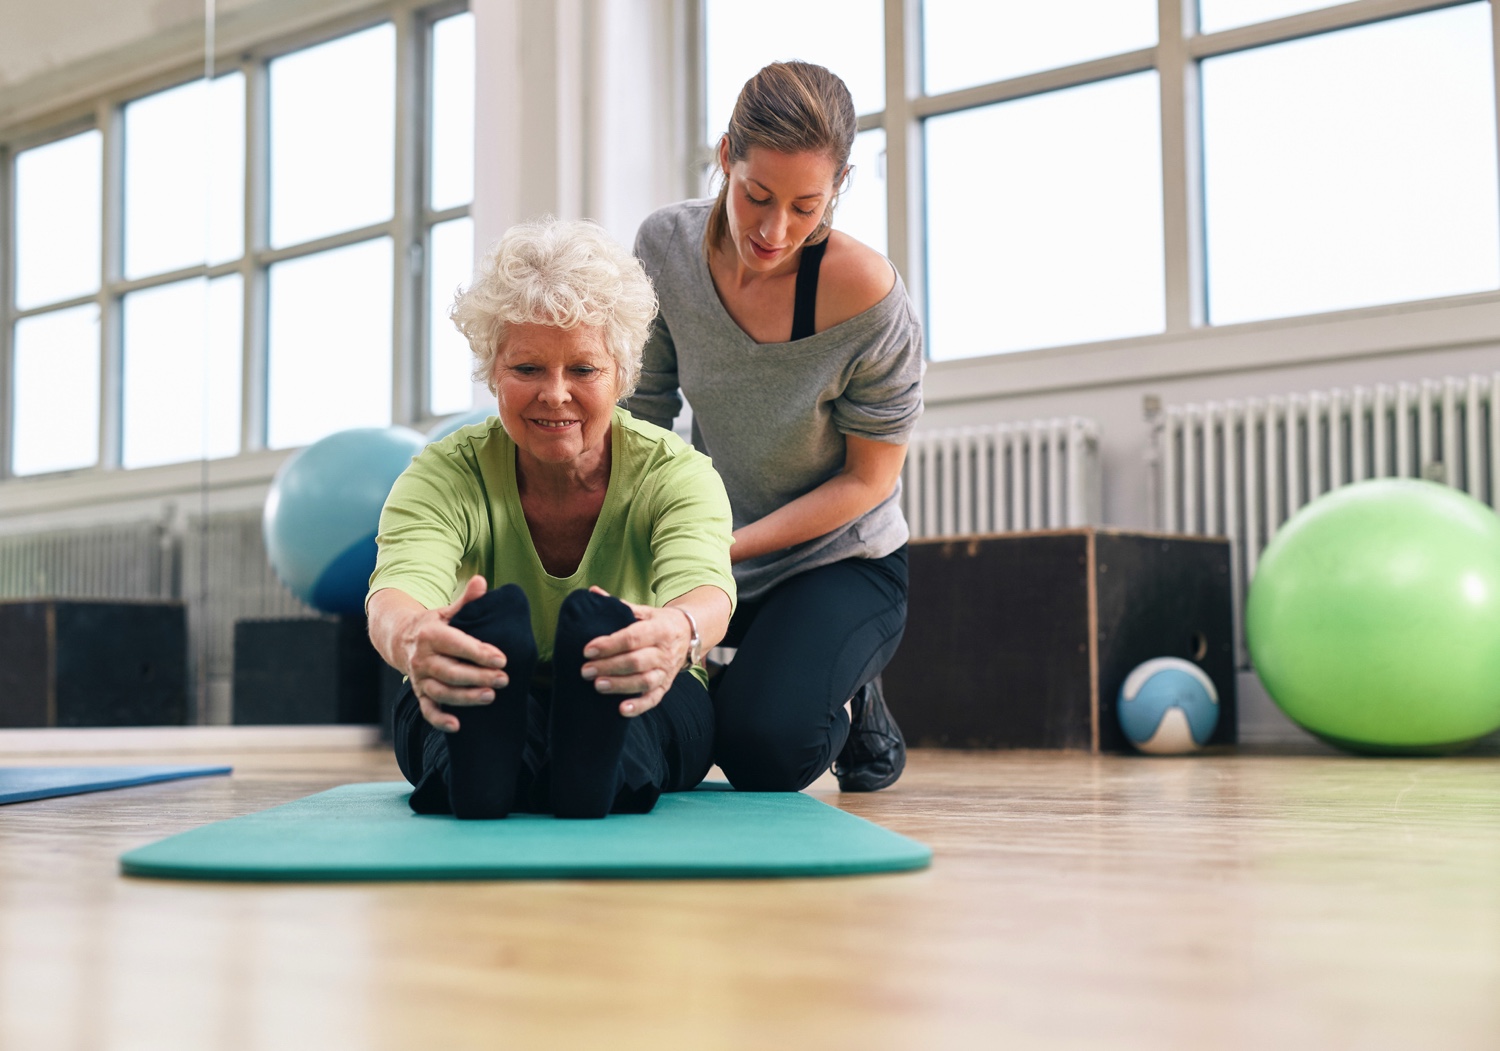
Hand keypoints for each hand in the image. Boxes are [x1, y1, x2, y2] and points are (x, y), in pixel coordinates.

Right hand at [397, 575, 510, 732]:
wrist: (400, 638)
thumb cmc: (433, 625)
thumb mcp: (447, 611)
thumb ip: (466, 601)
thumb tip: (481, 580)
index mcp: (431, 635)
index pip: (457, 644)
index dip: (478, 652)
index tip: (502, 658)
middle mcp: (423, 658)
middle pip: (451, 671)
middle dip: (477, 677)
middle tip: (504, 679)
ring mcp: (420, 678)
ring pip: (441, 692)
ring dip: (465, 698)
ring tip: (490, 697)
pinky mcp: (419, 693)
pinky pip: (427, 710)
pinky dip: (439, 720)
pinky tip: (457, 726)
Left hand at [578, 586, 691, 716]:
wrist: (689, 634)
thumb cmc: (659, 622)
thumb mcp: (644, 610)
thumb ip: (618, 605)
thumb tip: (592, 593)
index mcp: (658, 629)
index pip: (632, 638)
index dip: (609, 645)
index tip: (587, 650)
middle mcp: (664, 651)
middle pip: (636, 662)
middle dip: (609, 666)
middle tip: (585, 670)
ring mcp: (666, 670)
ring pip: (644, 681)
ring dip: (620, 685)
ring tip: (597, 686)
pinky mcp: (666, 685)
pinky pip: (654, 699)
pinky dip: (639, 706)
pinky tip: (621, 710)